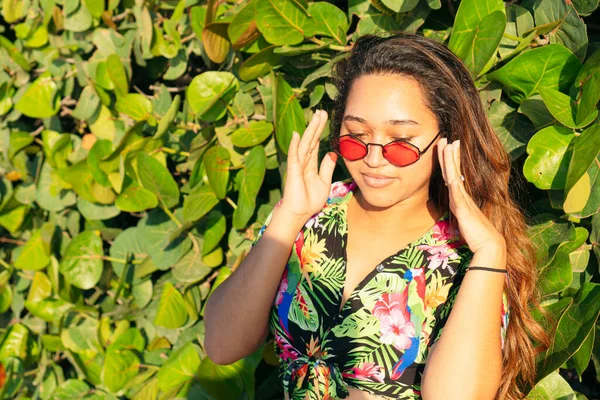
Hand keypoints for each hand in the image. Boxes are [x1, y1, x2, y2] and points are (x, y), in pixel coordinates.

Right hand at [279, 109, 337, 221]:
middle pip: (311, 140)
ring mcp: (298, 166)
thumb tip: (332, 153)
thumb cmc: (310, 200)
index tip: (324, 118)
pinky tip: (297, 135)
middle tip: (321, 111)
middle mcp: (304, 162)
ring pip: (305, 144)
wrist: (300, 213)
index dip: (320, 131)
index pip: (316, 144)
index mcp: (311, 164)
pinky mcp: (293, 172)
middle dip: (316, 126)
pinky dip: (295, 146)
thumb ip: (327, 167)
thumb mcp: (324, 182)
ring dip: (310, 130)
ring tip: (315, 116)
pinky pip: (294, 157)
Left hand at [437, 137, 505, 254]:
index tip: (448, 147)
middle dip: (449, 154)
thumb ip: (459, 210)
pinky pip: (457, 192)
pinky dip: (454, 181)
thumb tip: (455, 204)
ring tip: (448, 144)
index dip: (450, 161)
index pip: (454, 175)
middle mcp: (462, 196)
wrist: (489, 245)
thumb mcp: (464, 219)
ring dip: (450, 160)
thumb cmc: (477, 235)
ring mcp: (463, 200)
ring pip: (454, 176)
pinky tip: (450, 172)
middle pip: (453, 171)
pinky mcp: (463, 208)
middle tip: (446, 139)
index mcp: (461, 198)